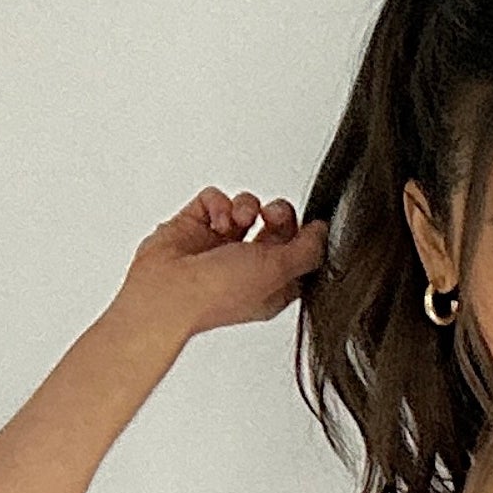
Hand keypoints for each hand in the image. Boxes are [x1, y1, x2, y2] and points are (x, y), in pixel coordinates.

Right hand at [114, 187, 327, 342]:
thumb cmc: (218, 293)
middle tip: (273, 215)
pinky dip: (218, 204)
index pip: (299, 254)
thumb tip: (323, 232)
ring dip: (247, 207)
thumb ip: (308, 250)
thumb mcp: (279, 272)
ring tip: (238, 220)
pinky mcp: (197, 226)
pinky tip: (216, 221)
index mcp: (271, 285)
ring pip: (247, 207)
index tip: (310, 226)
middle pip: (277, 226)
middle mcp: (247, 265)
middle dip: (279, 214)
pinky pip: (215, 199)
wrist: (168, 290)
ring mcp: (220, 245)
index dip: (305, 237)